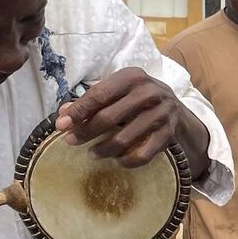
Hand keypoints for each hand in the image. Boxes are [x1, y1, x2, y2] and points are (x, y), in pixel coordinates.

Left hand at [54, 68, 193, 167]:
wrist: (176, 109)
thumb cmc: (137, 98)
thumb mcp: (117, 92)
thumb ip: (92, 101)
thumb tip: (63, 115)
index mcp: (132, 77)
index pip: (99, 95)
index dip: (78, 112)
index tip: (61, 125)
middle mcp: (149, 92)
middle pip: (109, 117)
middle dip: (86, 132)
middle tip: (70, 141)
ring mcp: (161, 113)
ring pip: (124, 139)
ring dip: (103, 150)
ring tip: (91, 154)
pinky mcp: (168, 133)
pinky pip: (143, 154)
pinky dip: (127, 161)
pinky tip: (117, 160)